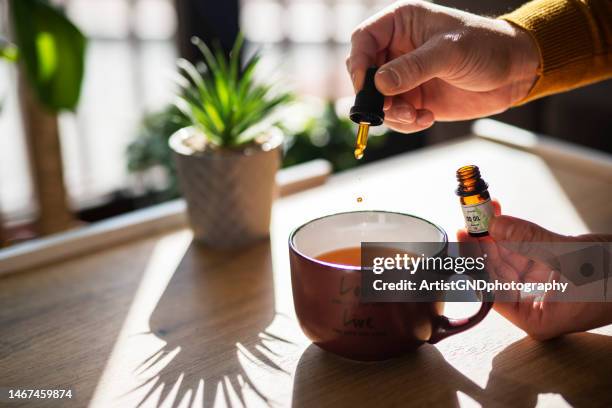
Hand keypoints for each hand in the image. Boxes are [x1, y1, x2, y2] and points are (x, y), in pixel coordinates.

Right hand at [346, 1, 539, 132]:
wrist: (514, 72)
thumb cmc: (486, 47)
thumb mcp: (449, 53)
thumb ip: (413, 68)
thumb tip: (379, 83)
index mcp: (401, 23)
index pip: (363, 40)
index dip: (358, 62)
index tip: (366, 86)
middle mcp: (397, 49)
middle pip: (364, 73)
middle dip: (374, 95)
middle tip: (391, 108)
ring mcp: (404, 76)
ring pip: (377, 99)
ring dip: (391, 114)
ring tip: (414, 116)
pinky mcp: (413, 99)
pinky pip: (395, 116)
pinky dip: (405, 122)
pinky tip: (426, 117)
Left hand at [457, 201, 611, 339]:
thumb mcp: (571, 256)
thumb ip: (529, 239)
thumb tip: (495, 224)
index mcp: (534, 319)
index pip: (491, 289)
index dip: (474, 259)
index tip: (464, 233)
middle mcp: (533, 307)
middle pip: (496, 272)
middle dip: (484, 241)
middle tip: (471, 213)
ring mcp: (541, 290)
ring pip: (507, 259)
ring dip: (496, 234)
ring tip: (484, 209)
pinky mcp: (550, 273)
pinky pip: (523, 253)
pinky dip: (514, 235)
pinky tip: (501, 217)